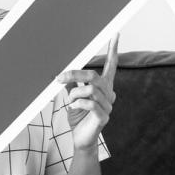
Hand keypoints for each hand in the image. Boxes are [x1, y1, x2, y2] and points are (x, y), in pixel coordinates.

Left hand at [59, 33, 118, 150]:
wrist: (81, 139)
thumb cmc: (79, 118)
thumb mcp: (73, 98)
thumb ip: (72, 85)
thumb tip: (64, 73)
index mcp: (104, 87)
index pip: (111, 66)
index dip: (113, 51)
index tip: (115, 35)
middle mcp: (108, 94)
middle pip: (93, 76)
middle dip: (75, 75)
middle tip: (59, 78)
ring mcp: (108, 106)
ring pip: (89, 90)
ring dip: (74, 94)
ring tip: (70, 101)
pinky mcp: (103, 117)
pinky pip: (90, 103)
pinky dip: (78, 104)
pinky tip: (73, 108)